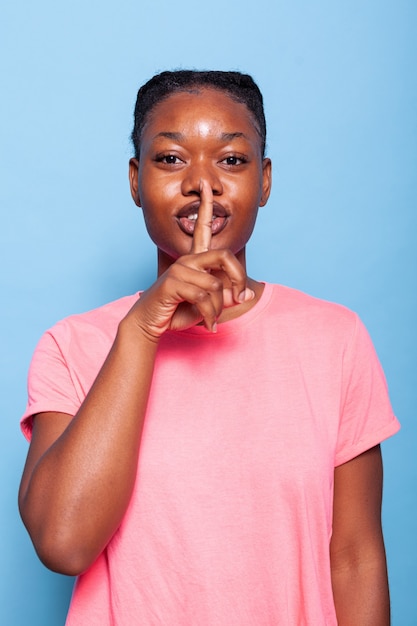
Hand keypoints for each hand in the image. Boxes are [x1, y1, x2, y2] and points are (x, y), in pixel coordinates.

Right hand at [127, 180, 253, 338]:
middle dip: (238, 278)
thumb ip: (226, 297)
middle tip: (241, 298)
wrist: (150, 323)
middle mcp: (187, 259)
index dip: (205, 205)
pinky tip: (207, 324)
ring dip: (218, 309)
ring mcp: (179, 269)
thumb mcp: (209, 305)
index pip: (201, 226)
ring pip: (215, 285)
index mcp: (195, 259)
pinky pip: (203, 297)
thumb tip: (246, 294)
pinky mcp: (172, 283)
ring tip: (212, 320)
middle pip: (224, 256)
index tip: (204, 185)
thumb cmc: (178, 311)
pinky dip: (210, 315)